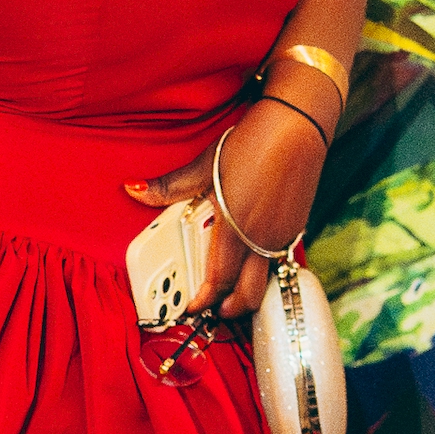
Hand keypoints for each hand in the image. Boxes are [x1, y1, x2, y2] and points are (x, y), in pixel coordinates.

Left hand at [124, 101, 328, 319]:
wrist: (299, 124)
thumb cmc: (254, 143)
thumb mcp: (205, 165)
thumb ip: (170, 187)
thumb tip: (135, 190)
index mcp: (236, 229)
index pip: (219, 281)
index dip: (204, 300)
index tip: (191, 306)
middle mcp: (263, 239)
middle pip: (249, 295)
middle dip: (230, 309)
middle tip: (212, 307)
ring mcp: (283, 235)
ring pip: (265, 279)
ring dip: (246, 290)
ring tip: (227, 285)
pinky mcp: (296, 226)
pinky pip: (277, 259)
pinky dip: (260, 267)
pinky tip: (247, 252)